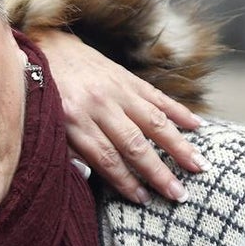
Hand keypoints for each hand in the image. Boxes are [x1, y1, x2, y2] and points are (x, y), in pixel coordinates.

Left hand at [35, 28, 206, 204]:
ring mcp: (116, 89)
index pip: (106, 158)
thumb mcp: (47, 124)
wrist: (45, 46)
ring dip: (179, 146)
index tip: (144, 199)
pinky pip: (158, 97)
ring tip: (199, 166)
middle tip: (180, 194)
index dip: (126, 181)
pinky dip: (179, 112)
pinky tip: (197, 127)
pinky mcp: (127, 77)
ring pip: (153, 122)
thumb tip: (88, 178)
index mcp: (74, 120)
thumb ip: (67, 151)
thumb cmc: (46, 94)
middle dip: (159, 172)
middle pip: (134, 145)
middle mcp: (98, 105)